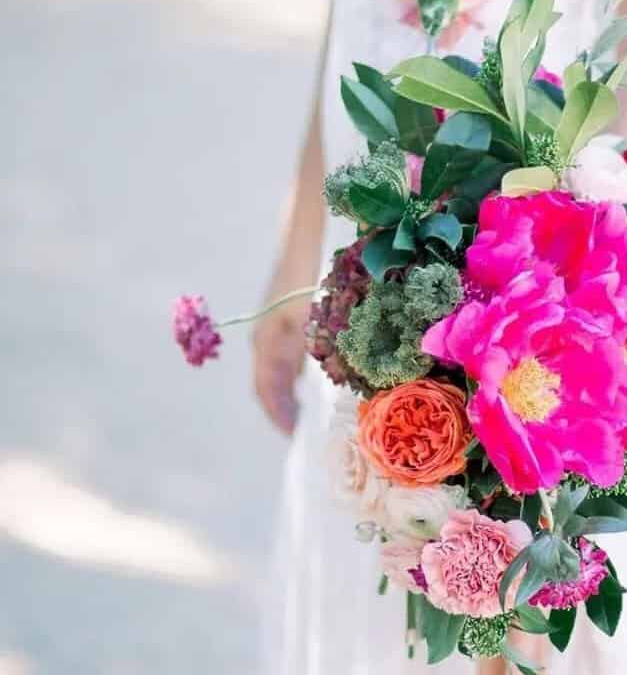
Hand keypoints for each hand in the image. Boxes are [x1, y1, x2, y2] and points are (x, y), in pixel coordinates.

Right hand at [252, 291, 307, 435]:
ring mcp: (272, 330)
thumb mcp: (311, 318)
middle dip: (284, 410)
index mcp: (266, 343)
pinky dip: (295, 377)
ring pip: (277, 373)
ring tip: (307, 416)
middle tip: (303, 433)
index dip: (278, 414)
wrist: (299, 240)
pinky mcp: (283, 321)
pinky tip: (312, 383)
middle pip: (269, 386)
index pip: (266, 390)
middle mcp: (264, 340)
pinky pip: (286, 359)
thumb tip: (314, 387)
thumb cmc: (305, 277)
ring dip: (289, 395)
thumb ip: (311, 352)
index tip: (294, 435)